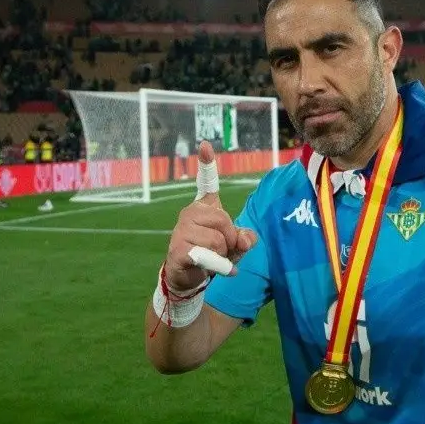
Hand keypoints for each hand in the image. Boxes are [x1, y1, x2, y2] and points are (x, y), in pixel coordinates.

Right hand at [164, 141, 258, 292]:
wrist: (188, 278)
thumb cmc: (212, 255)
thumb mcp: (235, 245)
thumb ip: (246, 238)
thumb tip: (246, 239)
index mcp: (203, 208)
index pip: (207, 183)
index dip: (207, 164)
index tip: (205, 145)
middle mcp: (189, 213)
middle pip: (224, 220)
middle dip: (230, 239)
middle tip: (223, 249)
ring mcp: (181, 230)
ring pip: (218, 240)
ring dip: (223, 255)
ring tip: (213, 259)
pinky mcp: (178, 249)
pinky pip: (207, 254)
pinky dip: (219, 265)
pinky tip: (221, 271)